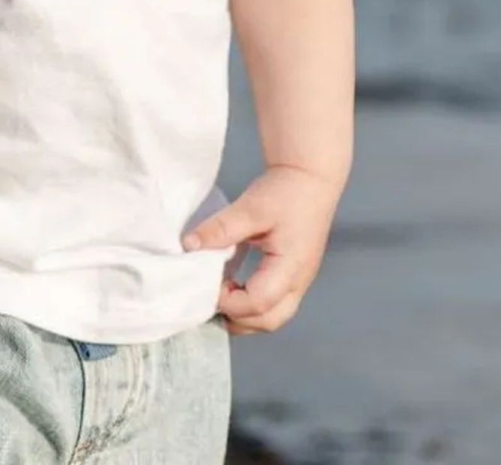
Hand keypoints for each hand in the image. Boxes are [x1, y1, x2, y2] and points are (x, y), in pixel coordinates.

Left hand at [180, 164, 344, 335]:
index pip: (258, 303)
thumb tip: (189, 245)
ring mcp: (299, 281)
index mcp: (290, 268)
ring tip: (219, 292)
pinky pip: (274, 303)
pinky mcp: (294, 275)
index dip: (229, 301)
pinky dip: (251, 304)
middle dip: (237, 318)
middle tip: (210, 296)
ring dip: (245, 314)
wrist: (311, 179)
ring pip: (273, 316)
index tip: (206, 284)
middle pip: (269, 321)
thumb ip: (221, 229)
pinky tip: (232, 285)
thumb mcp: (250, 208)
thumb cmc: (285, 193)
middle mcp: (299, 282)